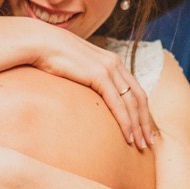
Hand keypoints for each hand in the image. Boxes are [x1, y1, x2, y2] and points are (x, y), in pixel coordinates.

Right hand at [23, 24, 152, 149]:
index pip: (135, 90)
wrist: (40, 43)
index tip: (145, 130)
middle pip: (139, 97)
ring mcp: (109, 68)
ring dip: (138, 126)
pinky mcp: (99, 75)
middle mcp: (115, 64)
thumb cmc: (52, 58)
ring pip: (132, 103)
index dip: (142, 111)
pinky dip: (125, 121)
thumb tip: (85, 95)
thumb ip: (86, 79)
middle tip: (149, 143)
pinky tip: (128, 136)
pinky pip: (117, 103)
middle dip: (145, 122)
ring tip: (141, 145)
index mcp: (112, 62)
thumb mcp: (76, 69)